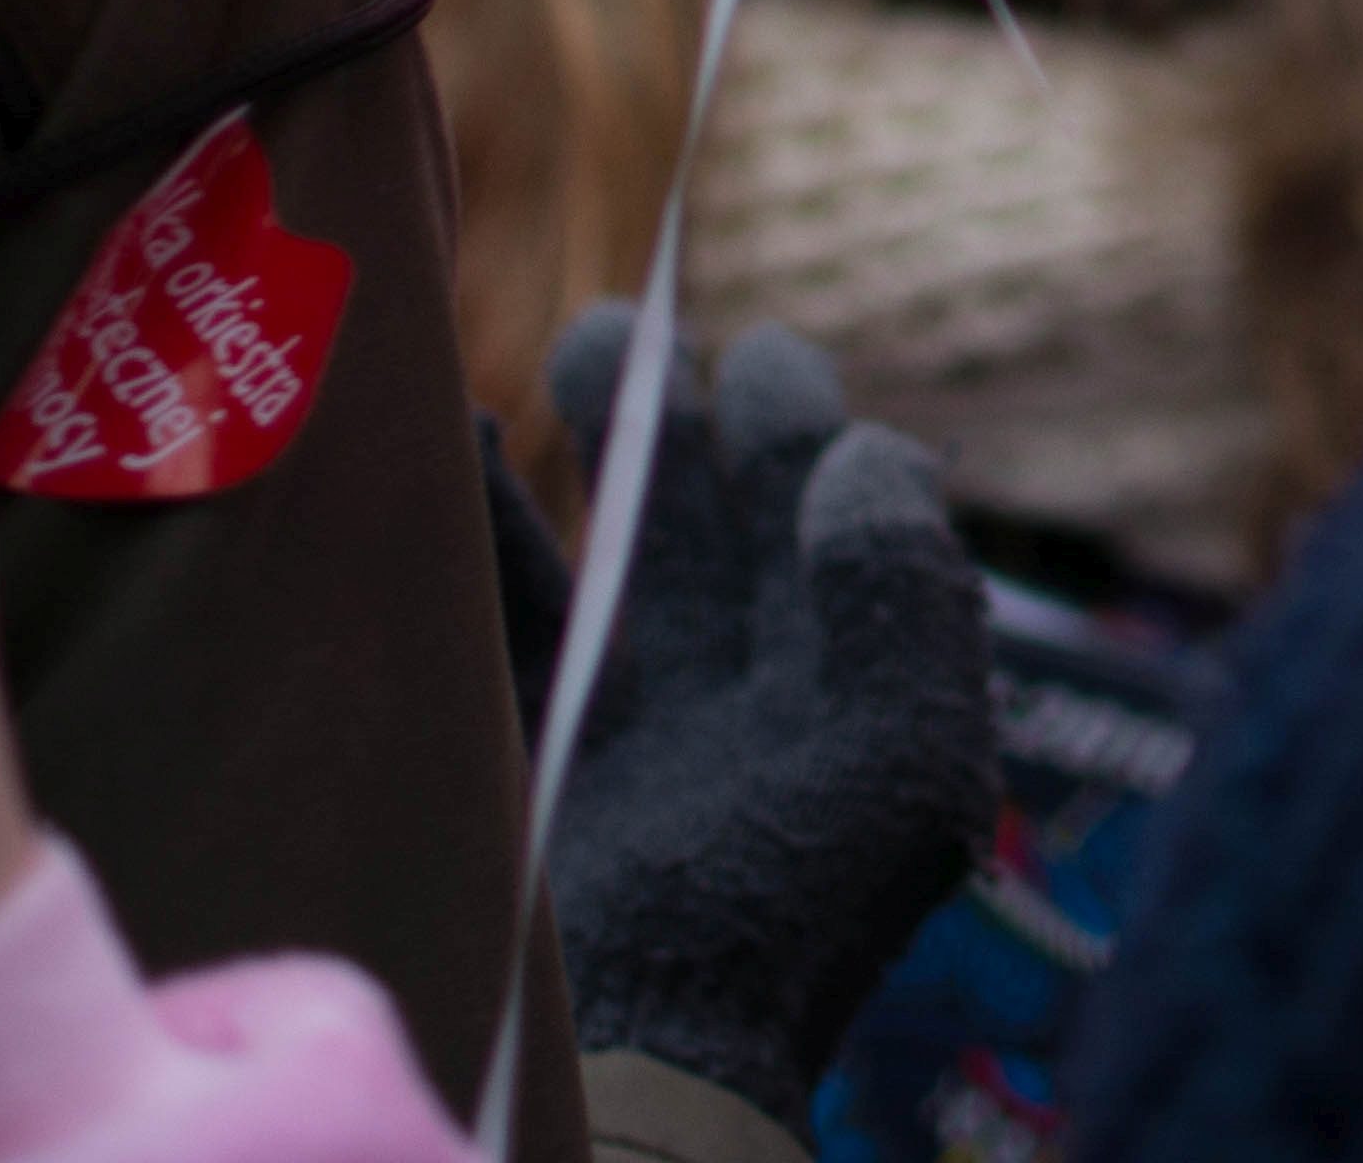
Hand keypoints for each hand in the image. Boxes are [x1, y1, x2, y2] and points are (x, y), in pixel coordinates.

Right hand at [542, 311, 997, 1132]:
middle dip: (673, 415)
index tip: (764, 367)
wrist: (658, 1036)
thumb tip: (867, 447)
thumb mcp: (905, 753)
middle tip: (625, 326)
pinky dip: (477, 540)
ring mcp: (637, 717)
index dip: (802, 431)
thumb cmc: (791, 907)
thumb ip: (903, 594)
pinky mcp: (539, 748)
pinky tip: (456, 468)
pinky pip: (504, 618)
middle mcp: (745, 688)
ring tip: (555, 361)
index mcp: (847, 677)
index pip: (833, 516)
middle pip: (710, 516)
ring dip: (577, 457)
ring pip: (607, 552)